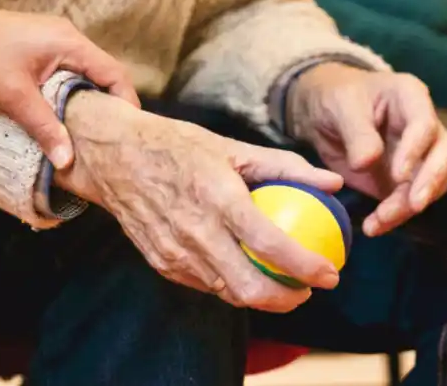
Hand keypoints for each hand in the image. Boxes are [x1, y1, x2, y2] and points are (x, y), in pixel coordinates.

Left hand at [0, 2, 138, 169]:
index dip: (126, 104)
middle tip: (107, 141)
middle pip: (102, 75)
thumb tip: (67, 160)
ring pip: (81, 76)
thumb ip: (44, 127)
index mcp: (69, 43)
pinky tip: (58, 118)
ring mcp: (51, 42)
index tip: (126, 133)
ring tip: (84, 135)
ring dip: (83, 103)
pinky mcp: (36, 49)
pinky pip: (63, 74)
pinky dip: (66, 95)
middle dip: (106, 108)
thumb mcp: (13, 96)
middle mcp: (66, 38)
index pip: (114, 73)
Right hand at [55, 91, 343, 312]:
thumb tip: (333, 182)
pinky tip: (246, 273)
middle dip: (288, 299)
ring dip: (261, 297)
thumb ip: (286, 166)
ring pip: (228, 293)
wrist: (113, 157)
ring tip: (284, 285)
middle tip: (308, 290)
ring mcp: (175, 252)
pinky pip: (205, 284)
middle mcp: (195, 231)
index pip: (270, 244)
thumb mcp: (232, 146)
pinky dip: (230, 284)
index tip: (330, 274)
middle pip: (249, 287)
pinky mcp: (161, 263)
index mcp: (217, 197)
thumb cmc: (177, 146)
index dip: (306, 267)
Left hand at [286, 64, 446, 236]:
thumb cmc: (336, 98)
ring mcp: (419, 156)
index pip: (425, 124)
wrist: (323, 114)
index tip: (398, 174)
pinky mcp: (405, 181)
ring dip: (408, 206)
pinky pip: (409, 201)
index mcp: (411, 97)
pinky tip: (374, 226)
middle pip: (444, 155)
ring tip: (379, 221)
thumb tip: (367, 163)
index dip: (416, 150)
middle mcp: (424, 127)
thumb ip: (357, 132)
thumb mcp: (341, 106)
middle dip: (430, 182)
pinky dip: (394, 217)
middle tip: (414, 205)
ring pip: (431, 184)